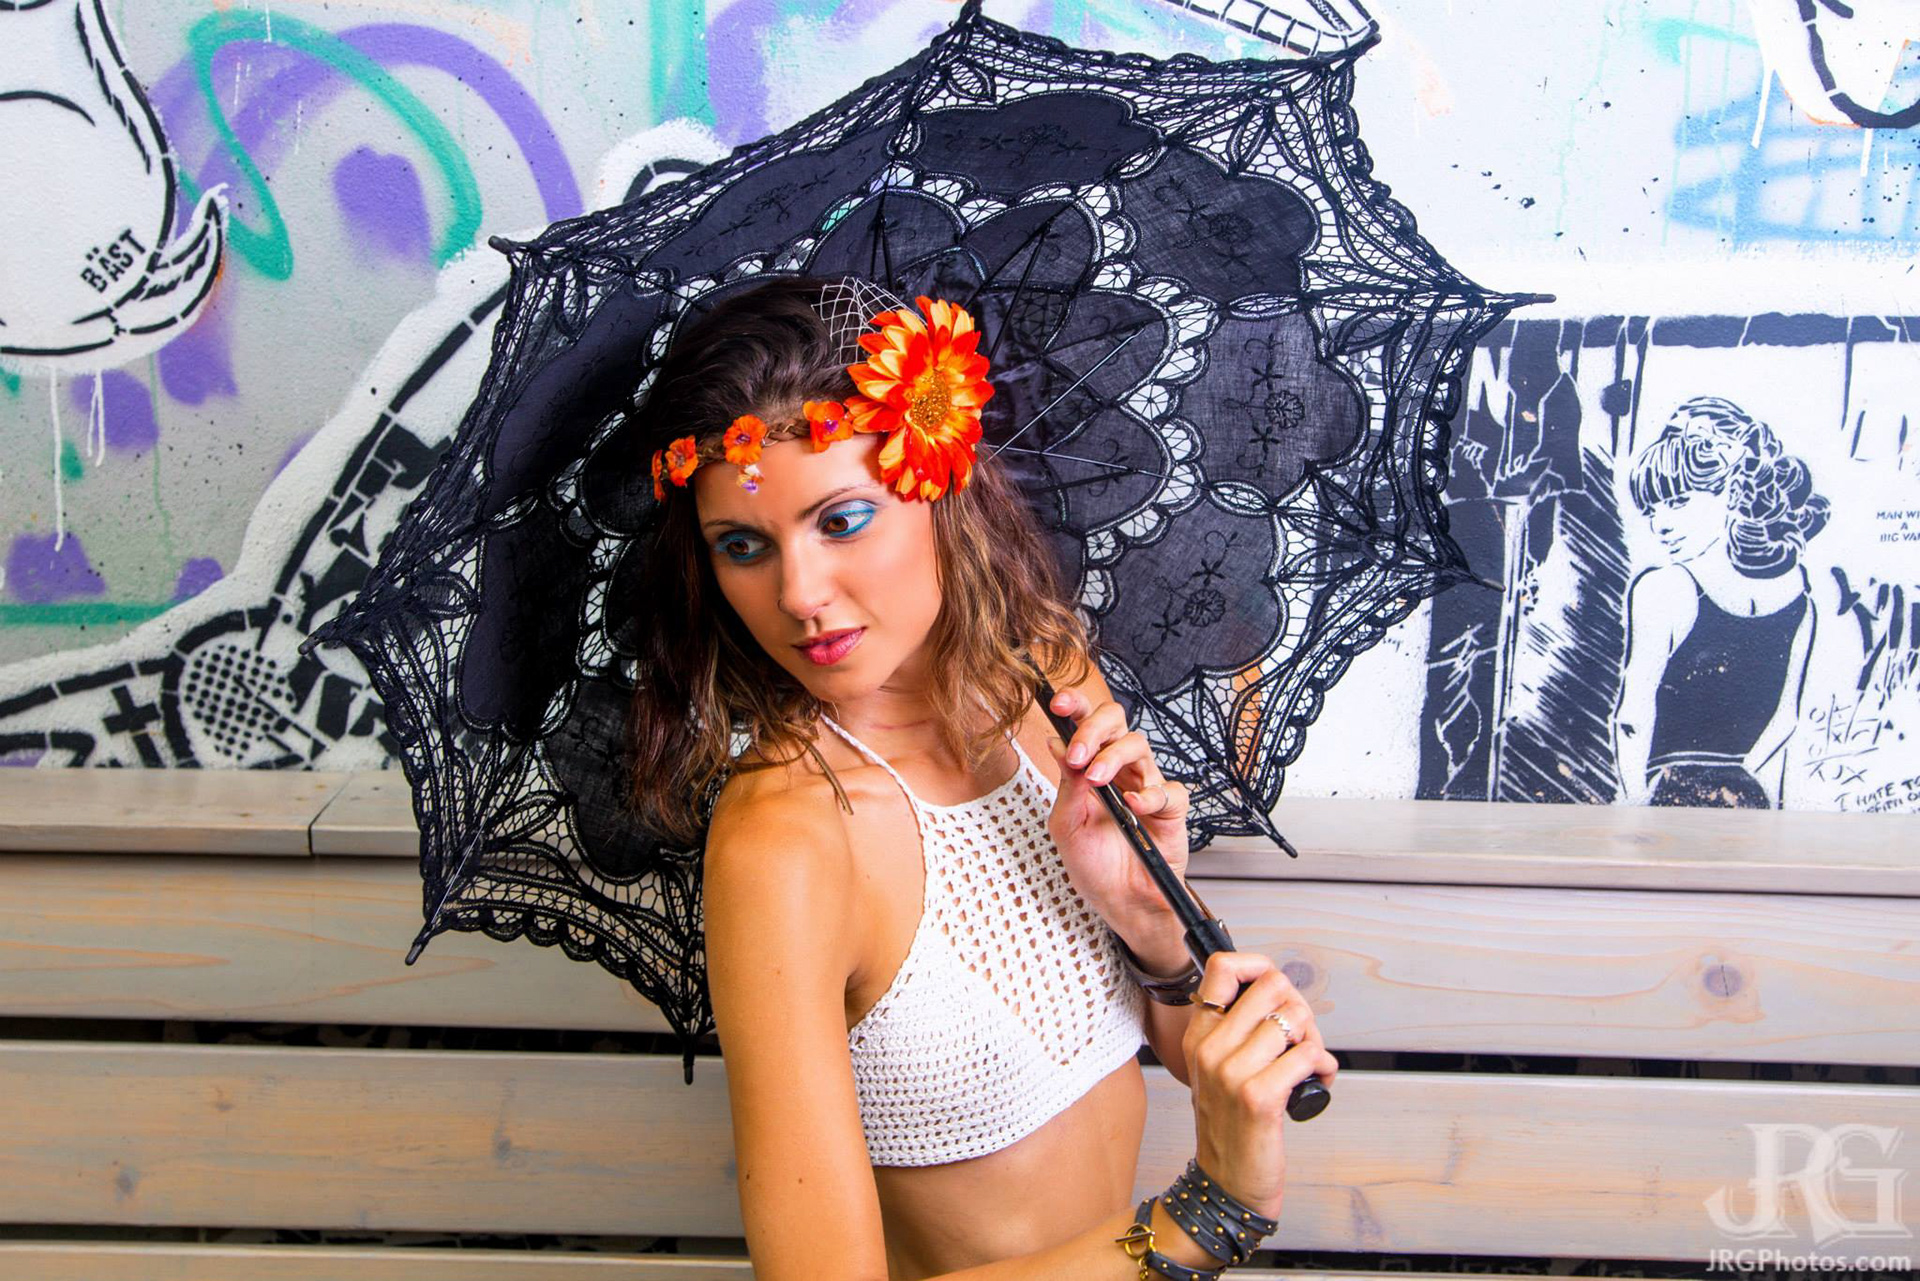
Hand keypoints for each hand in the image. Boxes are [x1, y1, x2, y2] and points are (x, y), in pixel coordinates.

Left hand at [1043, 687, 1189, 930]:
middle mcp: (1120, 770)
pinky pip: (1168, 790)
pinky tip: (1134, 807)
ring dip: (1114, 758)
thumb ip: (1066, 785)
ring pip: (1139, 745)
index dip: (1075, 705)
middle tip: (1079, 754)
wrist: (1121, 903)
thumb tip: (1056, 743)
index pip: (1086, 723)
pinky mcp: (1171, 809)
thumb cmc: (1093, 865)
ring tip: (1097, 781)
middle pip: (1116, 721)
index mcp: (1091, 768)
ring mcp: (1147, 786)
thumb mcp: (1067, 826)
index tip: (1058, 704)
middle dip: (1094, 728)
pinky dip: (1150, 796)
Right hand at [1185, 950, 1338, 1220]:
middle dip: (1299, 1007)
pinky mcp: (1259, 1098)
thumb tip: (1279, 991)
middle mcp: (1210, 1048)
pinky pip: (1308, 1055)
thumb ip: (1238, 1029)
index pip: (1223, 967)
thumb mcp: (1218, 1070)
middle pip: (1272, 986)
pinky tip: (1318, 1082)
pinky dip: (1324, 1066)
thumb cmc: (1232, 1126)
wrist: (1227, 1184)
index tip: (1276, 991)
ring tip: (1311, 1063)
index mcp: (1199, 1035)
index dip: (1260, 966)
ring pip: (1294, 1019)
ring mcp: (1232, 1073)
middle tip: (1301, 1037)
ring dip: (1315, 1040)